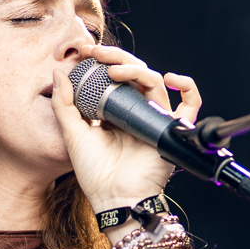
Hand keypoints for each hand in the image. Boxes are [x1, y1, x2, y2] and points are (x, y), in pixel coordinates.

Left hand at [51, 44, 201, 211]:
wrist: (113, 198)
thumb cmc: (93, 172)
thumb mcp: (72, 133)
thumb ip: (64, 104)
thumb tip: (59, 72)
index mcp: (115, 111)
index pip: (114, 76)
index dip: (102, 60)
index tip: (84, 51)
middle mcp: (137, 112)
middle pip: (134, 74)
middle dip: (116, 58)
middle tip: (96, 53)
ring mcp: (155, 118)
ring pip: (154, 82)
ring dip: (135, 70)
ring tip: (113, 72)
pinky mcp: (172, 129)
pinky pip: (190, 104)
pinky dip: (187, 87)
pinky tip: (170, 77)